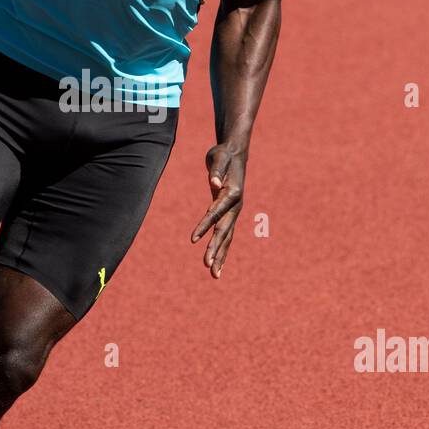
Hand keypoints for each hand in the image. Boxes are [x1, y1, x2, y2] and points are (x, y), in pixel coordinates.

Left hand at [191, 144, 245, 277]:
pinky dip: (221, 249)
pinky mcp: (229, 214)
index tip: (193, 240)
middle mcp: (235, 206)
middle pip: (224, 231)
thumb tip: (213, 183)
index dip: (204, 226)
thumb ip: (216, 170)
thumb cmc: (224, 154)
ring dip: (220, 256)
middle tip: (207, 266)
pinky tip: (217, 264)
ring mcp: (234, 212)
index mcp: (232, 194)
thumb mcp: (219, 158)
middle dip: (216, 249)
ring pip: (227, 238)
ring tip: (214, 275)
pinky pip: (225, 235)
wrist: (235, 154)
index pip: (215, 213)